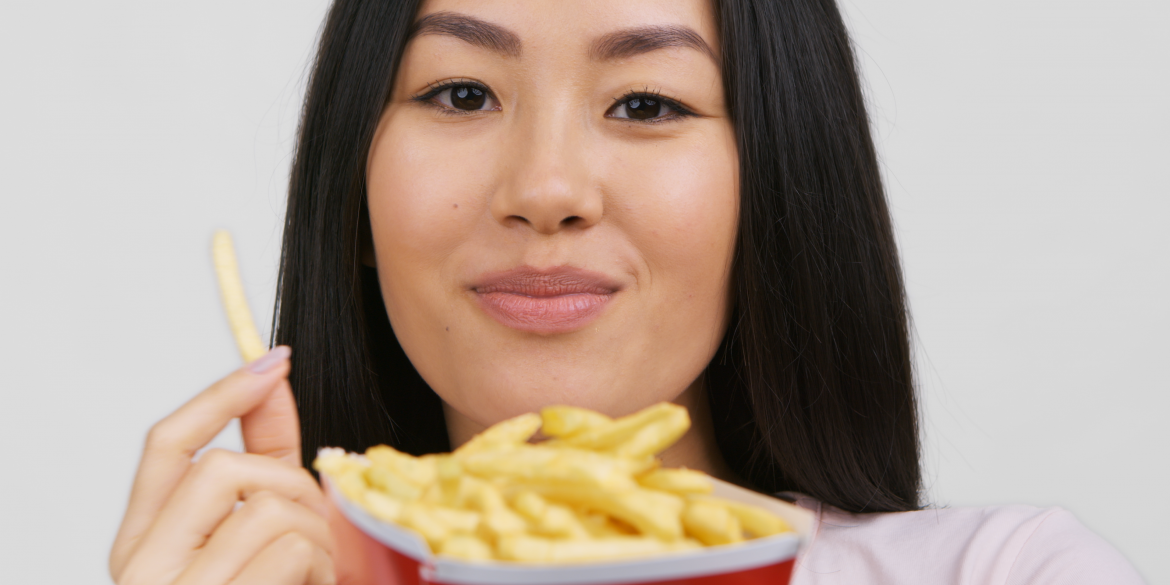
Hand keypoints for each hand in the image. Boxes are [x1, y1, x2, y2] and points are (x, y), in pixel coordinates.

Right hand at [109, 347, 335, 584]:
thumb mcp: (260, 528)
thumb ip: (265, 455)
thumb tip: (271, 375)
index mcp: (142, 542)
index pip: (166, 444)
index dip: (220, 397)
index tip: (271, 362)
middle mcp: (144, 568)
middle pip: (220, 469)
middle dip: (291, 481)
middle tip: (317, 521)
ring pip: (265, 510)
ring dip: (316, 533)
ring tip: (315, 569)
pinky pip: (290, 551)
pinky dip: (321, 567)